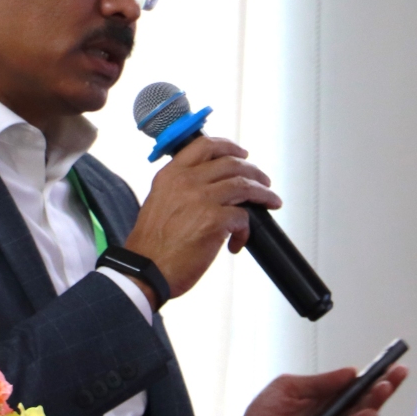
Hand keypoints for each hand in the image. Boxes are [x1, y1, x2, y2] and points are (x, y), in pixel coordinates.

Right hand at [121, 135, 279, 300]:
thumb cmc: (151, 245)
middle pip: (232, 164)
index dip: (229, 147)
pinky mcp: (214, 221)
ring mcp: (202, 199)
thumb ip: (180, 188)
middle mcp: (186, 181)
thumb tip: (211, 187)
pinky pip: (244, 217)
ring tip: (270, 202)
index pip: (205, 145)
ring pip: (245, 185)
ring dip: (263, 194)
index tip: (242, 153)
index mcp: (171, 174)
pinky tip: (237, 243)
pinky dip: (246, 231)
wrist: (146, 270)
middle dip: (254, 172)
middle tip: (264, 182)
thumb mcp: (159, 201)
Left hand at [213, 365, 409, 415]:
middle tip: (398, 373)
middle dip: (383, 387)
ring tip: (384, 388)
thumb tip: (350, 372)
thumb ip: (319, 382)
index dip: (376, 376)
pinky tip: (366, 414)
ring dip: (373, 404)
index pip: (357, 386)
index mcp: (326, 398)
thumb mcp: (288, 388)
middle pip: (365, 402)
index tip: (394, 364)